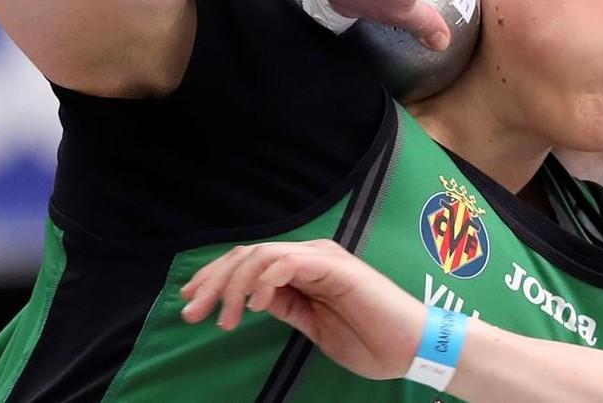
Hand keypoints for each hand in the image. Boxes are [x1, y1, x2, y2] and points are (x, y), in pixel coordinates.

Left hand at [180, 239, 425, 379]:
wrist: (412, 348)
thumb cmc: (370, 340)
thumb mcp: (312, 324)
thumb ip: (285, 305)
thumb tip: (250, 299)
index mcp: (303, 269)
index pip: (249, 263)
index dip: (215, 280)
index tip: (190, 303)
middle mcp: (309, 256)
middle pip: (247, 255)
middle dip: (213, 282)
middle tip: (190, 312)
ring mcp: (322, 258)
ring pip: (260, 256)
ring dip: (233, 287)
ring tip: (225, 320)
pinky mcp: (335, 267)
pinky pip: (288, 262)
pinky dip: (264, 280)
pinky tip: (255, 305)